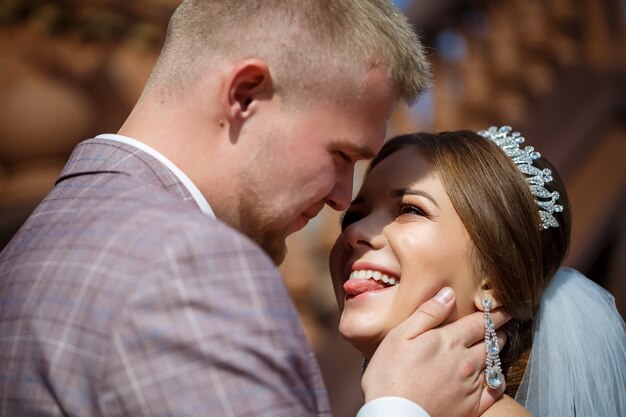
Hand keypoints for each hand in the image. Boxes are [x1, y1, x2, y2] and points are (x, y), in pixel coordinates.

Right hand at [362, 287, 508, 416]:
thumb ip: (427, 314)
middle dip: (496, 331)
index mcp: (449, 341)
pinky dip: (498, 380)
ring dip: (496, 351)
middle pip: (491, 341)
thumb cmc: (389, 375)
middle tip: (499, 324)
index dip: (493, 312)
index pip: (480, 322)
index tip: (502, 306)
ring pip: (494, 362)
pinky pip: (495, 390)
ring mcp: (471, 385)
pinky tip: (494, 376)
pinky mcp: (472, 406)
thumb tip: (448, 293)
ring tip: (495, 344)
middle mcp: (466, 361)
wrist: (393, 415)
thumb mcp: (400, 336)